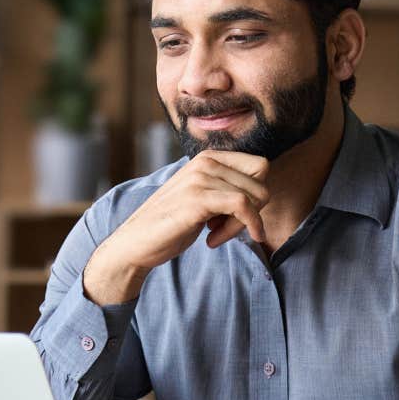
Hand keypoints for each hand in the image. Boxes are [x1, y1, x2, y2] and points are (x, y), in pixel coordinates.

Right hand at [83, 151, 269, 304]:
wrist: (135, 242)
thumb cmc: (170, 224)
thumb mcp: (202, 198)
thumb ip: (226, 188)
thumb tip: (263, 193)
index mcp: (208, 158)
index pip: (259, 167)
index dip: (255, 195)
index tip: (235, 216)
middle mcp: (205, 161)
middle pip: (261, 181)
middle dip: (253, 211)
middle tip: (225, 229)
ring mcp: (201, 178)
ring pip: (254, 196)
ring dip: (241, 225)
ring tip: (215, 236)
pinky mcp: (198, 198)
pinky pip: (244, 207)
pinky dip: (243, 227)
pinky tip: (215, 241)